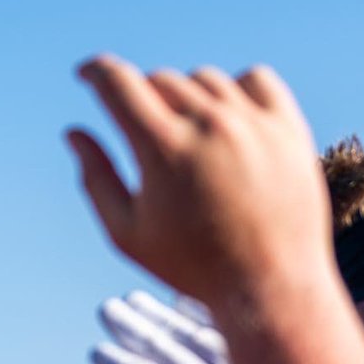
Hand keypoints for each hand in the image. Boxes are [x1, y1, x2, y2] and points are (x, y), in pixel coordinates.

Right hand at [67, 58, 331, 310]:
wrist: (271, 291)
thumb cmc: (195, 270)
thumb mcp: (130, 236)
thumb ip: (97, 180)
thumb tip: (74, 132)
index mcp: (163, 149)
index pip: (118, 82)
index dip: (95, 72)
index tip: (88, 76)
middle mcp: (210, 125)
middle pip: (161, 81)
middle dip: (145, 103)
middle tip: (152, 142)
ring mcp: (253, 125)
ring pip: (206, 80)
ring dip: (189, 100)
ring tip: (193, 143)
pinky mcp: (289, 130)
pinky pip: (256, 81)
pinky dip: (238, 92)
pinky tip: (231, 122)